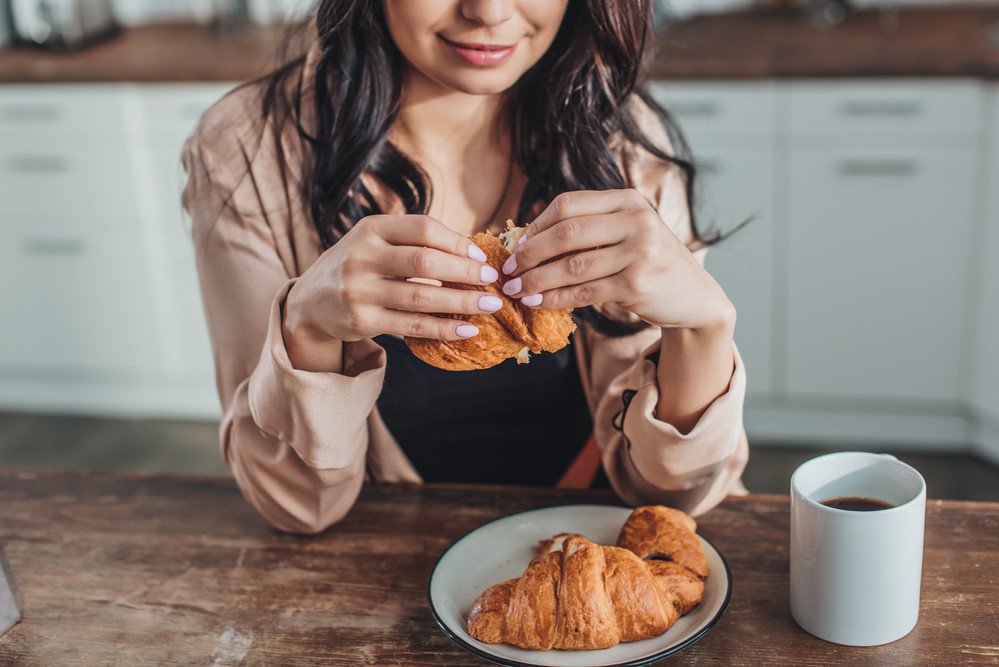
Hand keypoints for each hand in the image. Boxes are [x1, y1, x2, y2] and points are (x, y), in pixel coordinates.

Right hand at [284, 214, 501, 344]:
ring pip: (421, 298)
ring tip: (489, 305)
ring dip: (461, 303)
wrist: (311, 302)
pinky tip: (467, 330)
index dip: (457, 242)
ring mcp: (359, 290)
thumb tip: (472, 253)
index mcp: (371, 228)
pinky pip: (411, 326)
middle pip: (424, 262)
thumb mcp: (376, 242)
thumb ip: (414, 242)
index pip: (422, 229)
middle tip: (492, 281)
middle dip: (464, 272)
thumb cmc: (358, 266)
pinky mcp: (362, 321)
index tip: (481, 257)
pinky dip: (443, 329)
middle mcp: (361, 256)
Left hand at [500, 189, 734, 331]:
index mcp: (628, 200)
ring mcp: (639, 251)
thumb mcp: (627, 234)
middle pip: (567, 232)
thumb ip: (590, 229)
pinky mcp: (636, 283)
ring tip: (517, 290)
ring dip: (537, 280)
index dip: (537, 225)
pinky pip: (583, 291)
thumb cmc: (649, 264)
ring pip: (572, 265)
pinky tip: (537, 302)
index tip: (517, 245)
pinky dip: (555, 298)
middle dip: (530, 253)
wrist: (694, 297)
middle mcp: (636, 220)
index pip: (569, 204)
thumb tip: (526, 240)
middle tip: (509, 270)